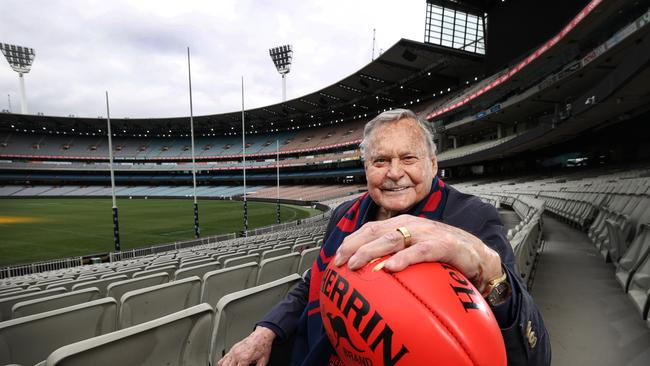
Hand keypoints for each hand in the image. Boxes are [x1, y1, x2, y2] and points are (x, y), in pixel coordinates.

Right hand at [217, 326, 275, 365]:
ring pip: (223, 363)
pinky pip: (224, 357)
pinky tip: (227, 365)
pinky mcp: (233, 349)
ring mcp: (234, 351)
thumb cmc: (262, 346)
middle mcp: (237, 355)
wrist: (261, 336)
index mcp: (244, 358)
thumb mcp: (263, 361)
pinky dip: (223, 363)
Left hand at [332, 214, 502, 292]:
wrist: (480, 256)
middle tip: (339, 262)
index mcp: (402, 225)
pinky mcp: (443, 245)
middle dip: (354, 246)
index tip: (336, 258)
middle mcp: (412, 225)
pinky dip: (404, 259)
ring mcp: (427, 233)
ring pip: (393, 239)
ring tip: (356, 264)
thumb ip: (396, 257)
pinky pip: (420, 251)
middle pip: (376, 232)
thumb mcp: (416, 252)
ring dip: (371, 251)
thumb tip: (369, 276)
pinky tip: (390, 268)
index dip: (351, 241)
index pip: (370, 229)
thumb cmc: (444, 255)